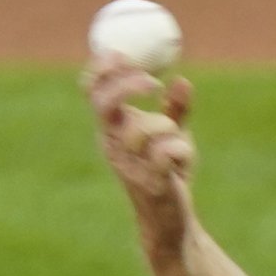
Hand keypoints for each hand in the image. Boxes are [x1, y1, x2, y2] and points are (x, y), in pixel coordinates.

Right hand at [83, 53, 197, 258]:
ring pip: (143, 128)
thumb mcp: (173, 136)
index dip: (102, 67)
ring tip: (178, 143)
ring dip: (166, 127)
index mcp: (111, 127)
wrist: (172, 222)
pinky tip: (182, 162)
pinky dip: (180, 150)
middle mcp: (112, 144)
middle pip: (104, 104)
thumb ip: (176, 109)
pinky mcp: (148, 184)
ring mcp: (127, 165)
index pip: (92, 90)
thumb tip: (182, 80)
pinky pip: (164, 154)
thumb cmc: (168, 175)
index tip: (126, 54)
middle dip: (126, 85)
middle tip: (153, 81)